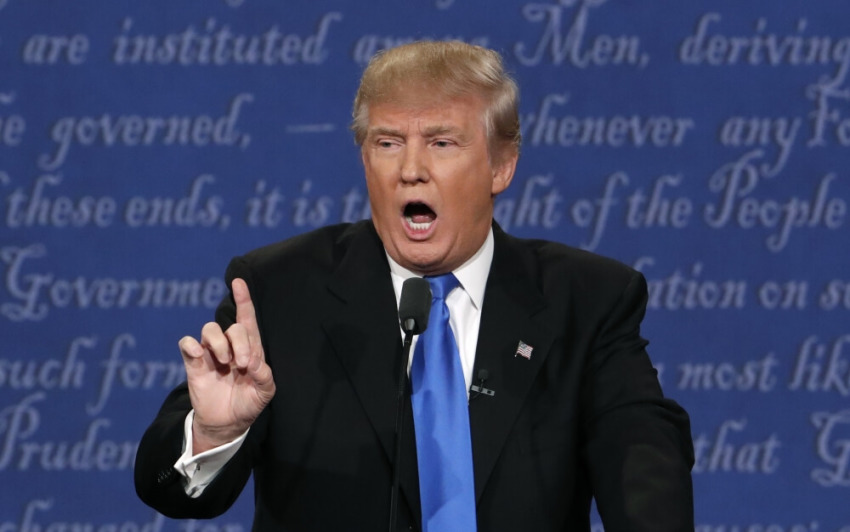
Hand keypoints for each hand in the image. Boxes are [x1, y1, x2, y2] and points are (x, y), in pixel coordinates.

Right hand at [178, 278, 275, 453]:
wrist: (227, 423)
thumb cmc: (248, 403)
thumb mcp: (265, 392)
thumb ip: (264, 375)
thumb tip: (252, 362)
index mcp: (250, 349)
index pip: (247, 319)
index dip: (243, 300)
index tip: (239, 282)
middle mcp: (230, 346)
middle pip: (232, 326)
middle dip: (239, 342)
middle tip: (242, 363)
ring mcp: (211, 353)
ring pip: (209, 329)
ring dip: (218, 342)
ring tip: (224, 362)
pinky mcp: (194, 363)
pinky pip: (187, 344)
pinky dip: (191, 345)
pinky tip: (199, 356)